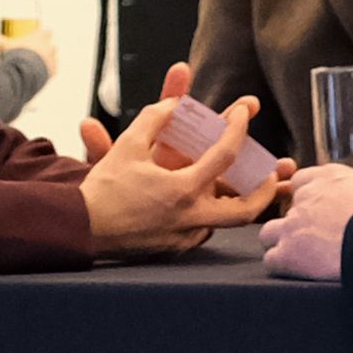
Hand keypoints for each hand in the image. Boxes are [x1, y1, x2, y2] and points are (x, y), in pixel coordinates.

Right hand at [0, 24, 57, 80]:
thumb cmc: (16, 55)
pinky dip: (47, 72)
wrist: (24, 71)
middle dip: (44, 49)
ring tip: (35, 66)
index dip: (41, 35)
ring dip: (46, 61)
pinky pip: (52, 70)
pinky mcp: (53, 71)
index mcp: (40, 37)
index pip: (46, 32)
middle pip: (51, 45)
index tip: (36, 38)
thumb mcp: (5, 46)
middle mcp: (49, 46)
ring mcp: (52, 59)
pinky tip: (39, 75)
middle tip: (34, 54)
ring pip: (53, 58)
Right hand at [79, 95, 281, 254]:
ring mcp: (184, 237)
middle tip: (272, 174)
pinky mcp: (174, 248)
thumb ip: (153, 119)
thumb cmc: (103, 188)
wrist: (80, 229)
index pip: (225, 156)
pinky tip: (204, 202)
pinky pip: (202, 231)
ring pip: (224, 223)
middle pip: (245, 208)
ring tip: (241, 187)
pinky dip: (208, 215)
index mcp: (182, 189)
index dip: (238, 129)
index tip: (244, 113)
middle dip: (265, 190)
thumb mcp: (127, 146)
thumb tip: (173, 104)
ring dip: (235, 203)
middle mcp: (190, 217)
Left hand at [260, 161, 352, 285]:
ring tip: (304, 256)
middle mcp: (306, 196)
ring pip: (269, 232)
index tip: (315, 212)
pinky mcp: (289, 252)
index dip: (306, 200)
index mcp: (329, 177)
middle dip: (295, 223)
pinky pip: (271, 259)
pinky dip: (281, 266)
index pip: (301, 182)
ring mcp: (294, 224)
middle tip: (314, 239)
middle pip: (285, 208)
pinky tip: (298, 272)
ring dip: (282, 243)